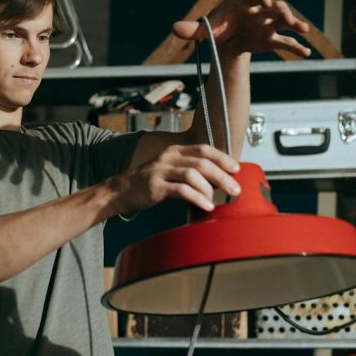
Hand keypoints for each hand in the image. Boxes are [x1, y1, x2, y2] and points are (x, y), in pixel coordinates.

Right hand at [106, 144, 240, 214]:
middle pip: (202, 162)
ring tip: (217, 201)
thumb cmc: (146, 183)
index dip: (222, 157)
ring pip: (193, 174)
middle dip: (222, 175)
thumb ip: (187, 170)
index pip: (203, 149)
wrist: (119, 191)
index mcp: (173, 151)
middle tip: (235, 189)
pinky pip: (181, 190)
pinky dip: (197, 198)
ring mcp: (160, 171)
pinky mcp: (155, 187)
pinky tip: (206, 206)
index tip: (236, 169)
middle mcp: (167, 158)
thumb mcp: (167, 170)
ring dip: (210, 188)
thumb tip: (215, 179)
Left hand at [171, 0, 310, 57]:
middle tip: (286, 17)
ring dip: (294, 23)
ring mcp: (268, 25)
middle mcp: (260, 11)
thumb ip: (191, 29)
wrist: (225, 41)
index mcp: (244, 3)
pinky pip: (286, 43)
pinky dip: (296, 48)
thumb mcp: (204, 29)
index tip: (265, 1)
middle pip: (275, 7)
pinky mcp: (271, 39)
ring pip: (284, 22)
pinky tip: (306, 54)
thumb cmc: (216, 28)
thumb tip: (174, 29)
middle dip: (282, 11)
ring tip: (303, 29)